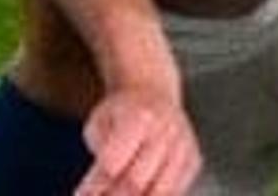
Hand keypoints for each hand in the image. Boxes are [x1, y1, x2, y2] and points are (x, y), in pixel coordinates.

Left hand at [74, 82, 198, 195]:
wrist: (153, 91)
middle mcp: (166, 130)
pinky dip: (155, 195)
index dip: (96, 184)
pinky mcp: (193, 159)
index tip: (84, 194)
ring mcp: (183, 146)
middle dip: (114, 195)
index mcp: (139, 116)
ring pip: (160, 191)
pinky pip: (176, 191)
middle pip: (136, 181)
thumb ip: (99, 153)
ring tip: (120, 194)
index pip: (113, 164)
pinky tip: (143, 191)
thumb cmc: (121, 112)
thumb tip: (95, 191)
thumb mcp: (99, 123)